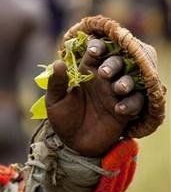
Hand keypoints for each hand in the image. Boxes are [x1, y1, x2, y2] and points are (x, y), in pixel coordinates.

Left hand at [46, 39, 143, 156]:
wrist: (72, 144)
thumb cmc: (63, 118)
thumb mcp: (54, 101)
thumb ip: (56, 83)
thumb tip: (58, 63)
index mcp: (86, 72)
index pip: (96, 53)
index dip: (97, 47)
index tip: (93, 51)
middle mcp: (103, 80)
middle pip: (116, 62)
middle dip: (114, 64)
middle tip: (104, 73)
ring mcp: (115, 94)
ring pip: (130, 80)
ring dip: (126, 82)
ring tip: (117, 89)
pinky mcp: (125, 111)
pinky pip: (137, 102)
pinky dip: (131, 103)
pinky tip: (119, 109)